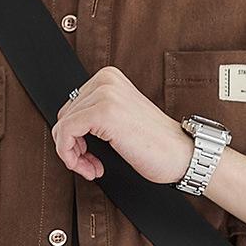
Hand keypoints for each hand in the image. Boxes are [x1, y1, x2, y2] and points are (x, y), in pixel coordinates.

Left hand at [50, 66, 194, 184]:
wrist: (182, 154)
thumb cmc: (156, 144)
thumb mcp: (119, 118)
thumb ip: (95, 114)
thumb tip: (64, 127)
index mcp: (108, 77)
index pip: (71, 107)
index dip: (75, 136)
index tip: (89, 154)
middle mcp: (106, 80)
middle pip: (64, 117)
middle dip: (73, 146)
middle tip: (92, 164)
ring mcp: (104, 94)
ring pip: (62, 128)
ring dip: (73, 156)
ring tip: (93, 168)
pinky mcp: (102, 113)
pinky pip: (65, 134)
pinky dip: (71, 157)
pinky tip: (93, 168)